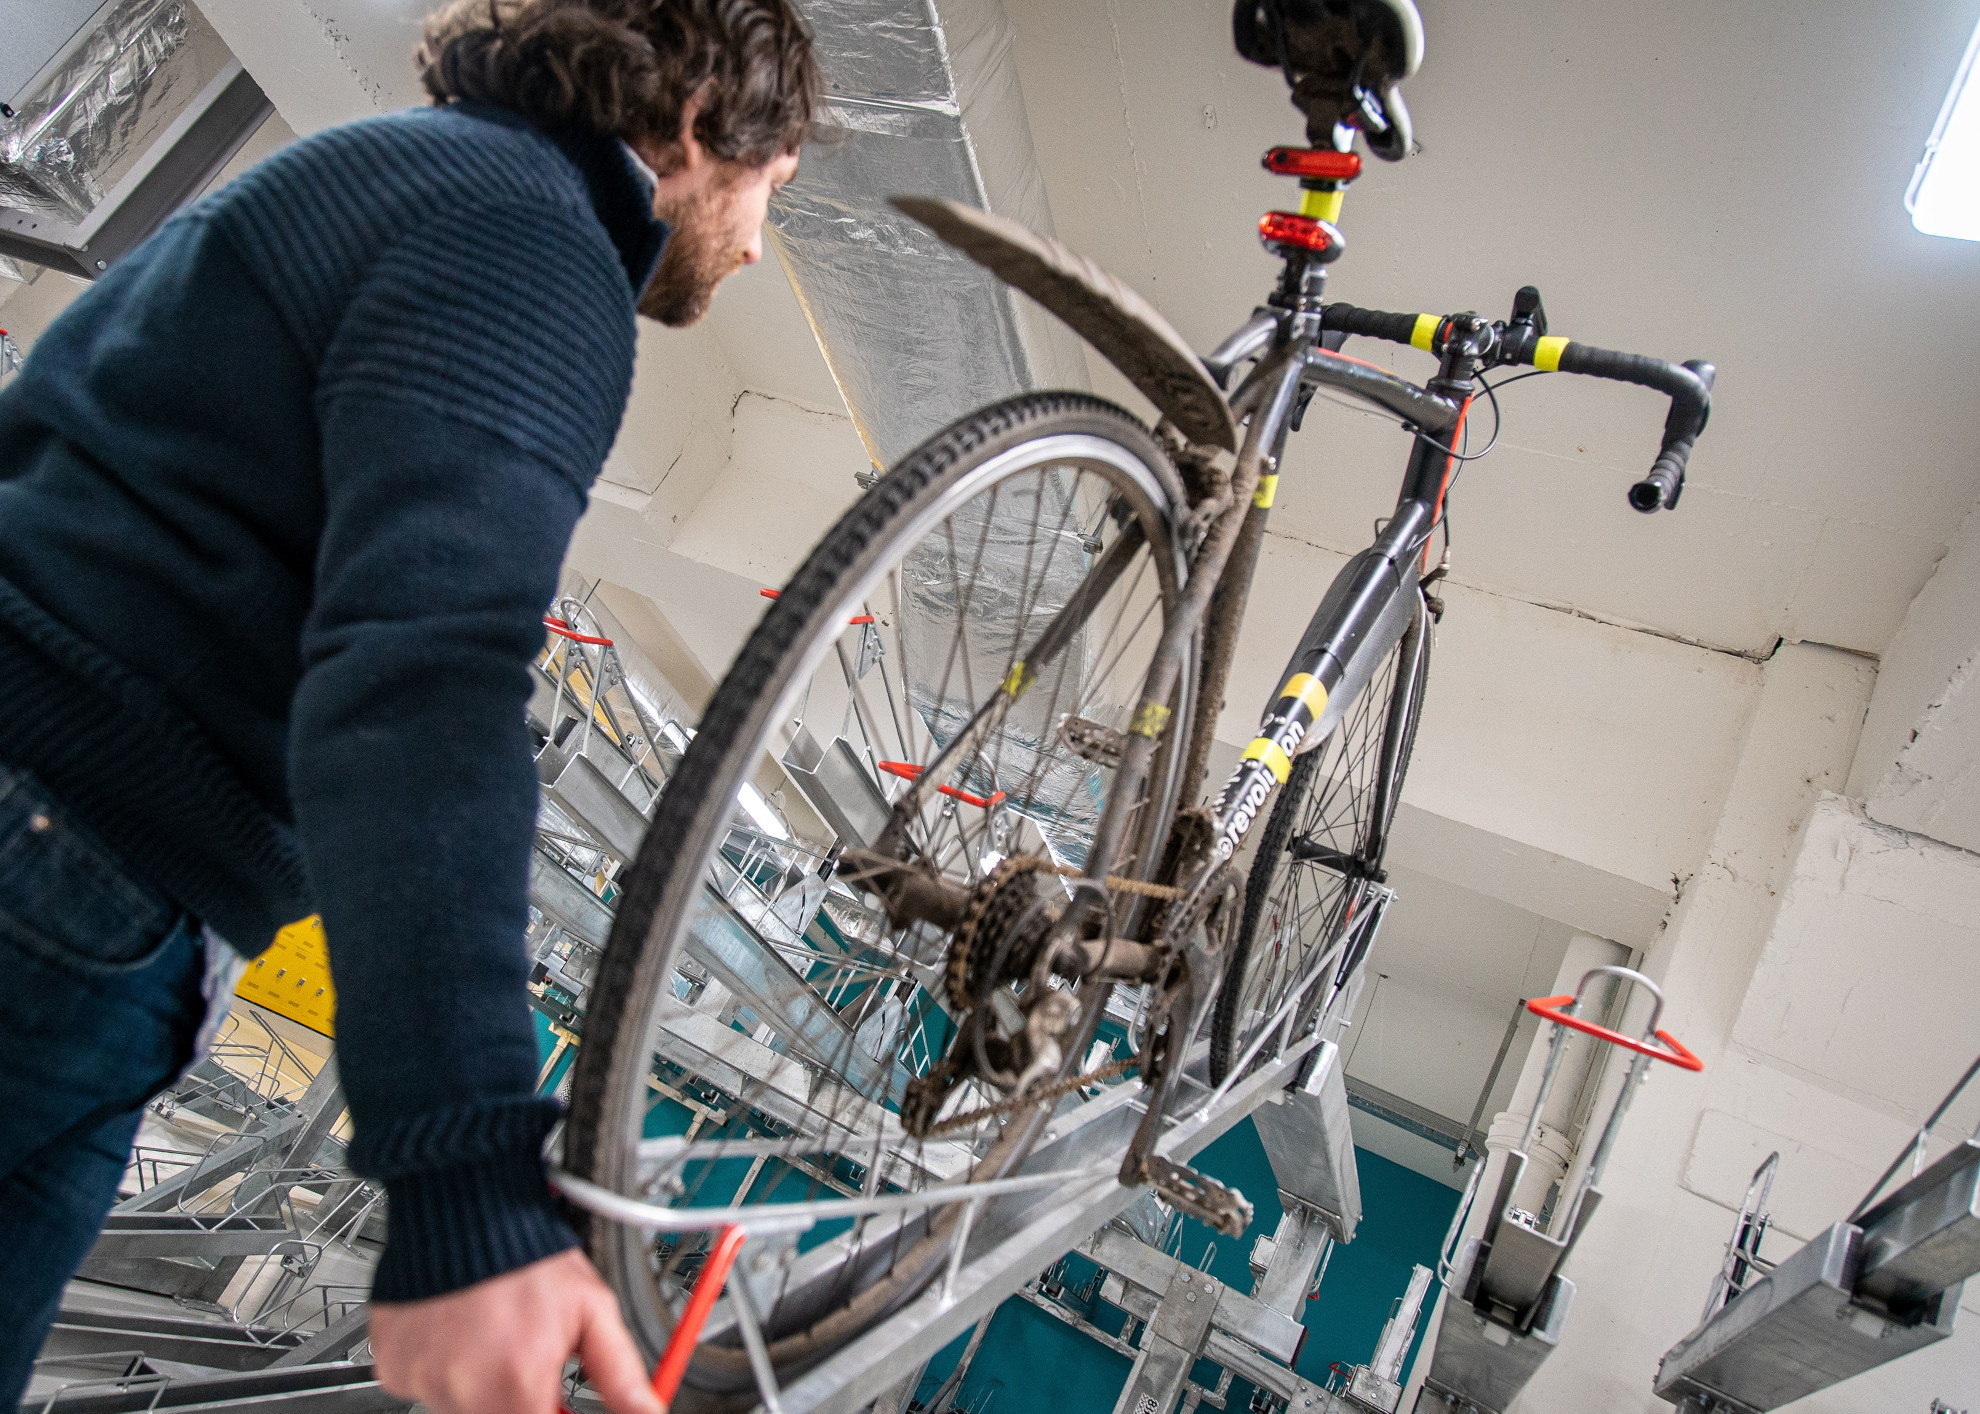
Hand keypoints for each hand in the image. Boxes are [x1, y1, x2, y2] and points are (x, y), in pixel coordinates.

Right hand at [370, 1249, 662, 1413]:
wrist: (464, 1205)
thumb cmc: (528, 1252)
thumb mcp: (592, 1309)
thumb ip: (620, 1374)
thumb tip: (648, 1412)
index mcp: (515, 1383)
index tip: (559, 1402)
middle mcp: (461, 1390)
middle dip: (518, 1400)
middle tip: (527, 1361)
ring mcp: (420, 1380)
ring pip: (459, 1406)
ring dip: (481, 1386)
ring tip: (494, 1335)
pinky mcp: (393, 1365)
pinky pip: (424, 1385)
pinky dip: (445, 1369)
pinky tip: (461, 1332)